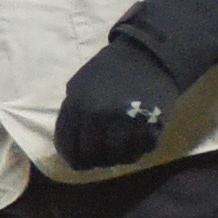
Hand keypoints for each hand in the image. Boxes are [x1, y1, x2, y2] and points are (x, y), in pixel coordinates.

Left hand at [52, 39, 179, 170]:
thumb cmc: (109, 70)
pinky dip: (138, 151)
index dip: (72, 158)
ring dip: (117, 159)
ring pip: (116, 157)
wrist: (147, 55)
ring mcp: (124, 120)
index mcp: (76, 104)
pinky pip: (141, 150)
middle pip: (91, 155)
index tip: (78, 162)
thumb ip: (72, 111)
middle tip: (101, 160)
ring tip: (119, 153)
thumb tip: (69, 142)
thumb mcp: (79, 85)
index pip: (67, 144)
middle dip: (94, 162)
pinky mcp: (150, 123)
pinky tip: (135, 144)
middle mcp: (97, 115)